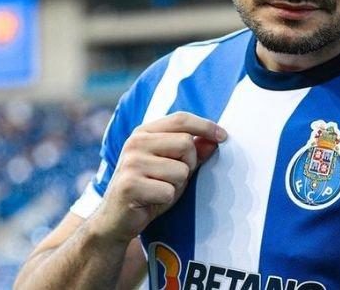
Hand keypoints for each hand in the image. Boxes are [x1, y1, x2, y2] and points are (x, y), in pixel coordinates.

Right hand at [90, 112, 226, 243]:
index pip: (181, 119)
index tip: (224, 136)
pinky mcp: (130, 185)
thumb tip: (216, 139)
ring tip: (159, 190)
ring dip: (177, 185)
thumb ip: (193, 152)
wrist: (115, 220)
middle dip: (190, 164)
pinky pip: (169, 191)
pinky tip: (151, 201)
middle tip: (174, 178)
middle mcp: (135, 143)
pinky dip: (167, 200)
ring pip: (180, 170)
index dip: (205, 126)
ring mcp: (131, 163)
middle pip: (186, 143)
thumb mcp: (173, 168)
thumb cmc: (149, 190)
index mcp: (144, 132)